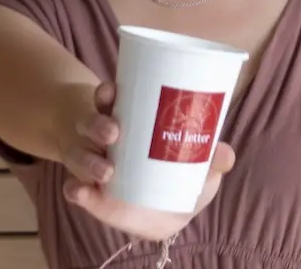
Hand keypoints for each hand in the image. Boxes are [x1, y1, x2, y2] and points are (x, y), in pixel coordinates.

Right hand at [61, 81, 235, 241]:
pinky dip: (75, 189)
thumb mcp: (193, 164)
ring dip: (89, 158)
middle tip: (113, 131)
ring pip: (81, 152)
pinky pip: (73, 188)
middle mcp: (104, 137)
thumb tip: (226, 154)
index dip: (108, 92)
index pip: (110, 99)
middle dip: (99, 123)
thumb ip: (210, 160)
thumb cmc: (172, 172)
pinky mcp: (88, 192)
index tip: (112, 90)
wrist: (150, 209)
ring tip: (107, 168)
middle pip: (91, 121)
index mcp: (127, 120)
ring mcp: (93, 164)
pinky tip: (82, 191)